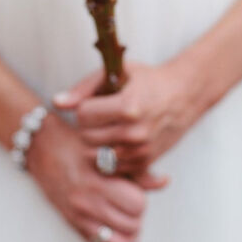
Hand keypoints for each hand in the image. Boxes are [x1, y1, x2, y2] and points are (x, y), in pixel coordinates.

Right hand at [28, 113, 161, 241]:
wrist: (40, 146)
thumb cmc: (76, 141)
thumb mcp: (105, 149)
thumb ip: (135, 168)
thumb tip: (165, 181)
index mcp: (97, 180)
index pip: (136, 204)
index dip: (141, 198)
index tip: (135, 188)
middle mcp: (86, 202)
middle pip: (131, 225)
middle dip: (137, 215)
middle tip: (132, 202)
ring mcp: (78, 216)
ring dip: (130, 233)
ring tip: (129, 219)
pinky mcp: (72, 223)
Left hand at [53, 59, 210, 176]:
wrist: (184, 95)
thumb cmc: (147, 80)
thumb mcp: (117, 73)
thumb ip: (83, 88)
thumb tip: (57, 103)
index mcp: (127, 107)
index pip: (82, 115)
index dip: (84, 107)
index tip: (95, 102)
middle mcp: (134, 132)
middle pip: (86, 137)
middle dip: (87, 126)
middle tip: (99, 115)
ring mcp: (140, 150)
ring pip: (95, 156)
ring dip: (95, 143)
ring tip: (106, 127)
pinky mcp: (145, 163)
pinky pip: (111, 168)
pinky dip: (108, 156)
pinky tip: (116, 140)